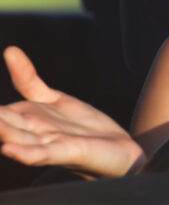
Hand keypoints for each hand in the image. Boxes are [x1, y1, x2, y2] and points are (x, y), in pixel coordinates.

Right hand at [0, 46, 144, 177]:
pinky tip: (9, 148)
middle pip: (0, 124)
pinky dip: (25, 151)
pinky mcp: (67, 152)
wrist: (121, 151)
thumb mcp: (53, 99)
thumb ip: (28, 79)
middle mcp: (30, 133)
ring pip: (15, 137)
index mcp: (24, 119)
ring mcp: (48, 144)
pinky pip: (42, 153)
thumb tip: (9, 51)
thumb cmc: (85, 130)